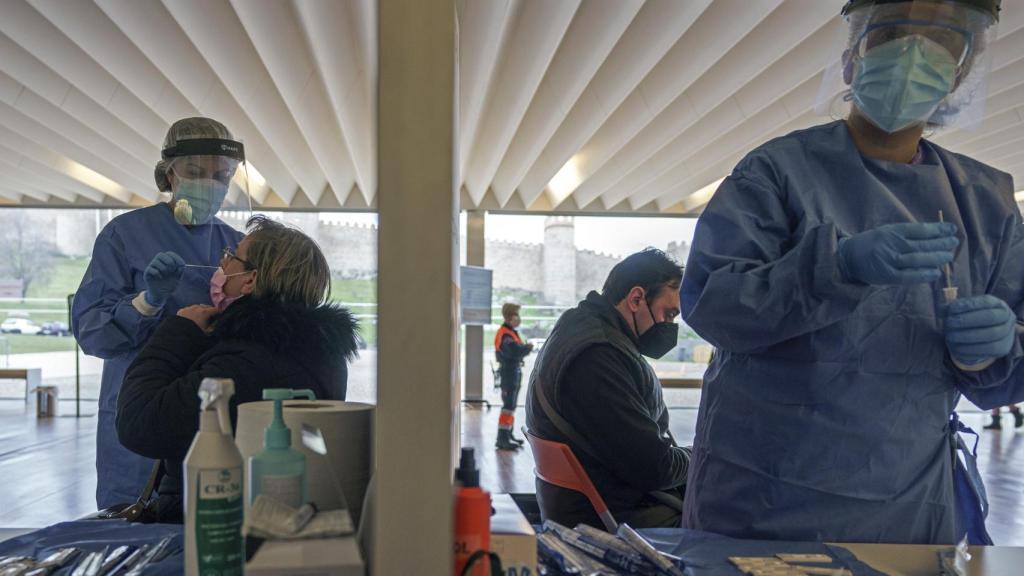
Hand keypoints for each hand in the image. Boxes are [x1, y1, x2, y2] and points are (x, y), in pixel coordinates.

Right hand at [143, 252, 184, 306]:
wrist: (162, 296)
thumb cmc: (169, 286)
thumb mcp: (177, 278)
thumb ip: (180, 271)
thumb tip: (181, 265)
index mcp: (166, 263)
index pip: (169, 254)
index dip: (176, 258)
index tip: (181, 265)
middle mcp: (158, 264)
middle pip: (161, 254)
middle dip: (169, 262)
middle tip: (172, 271)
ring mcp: (152, 268)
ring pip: (155, 261)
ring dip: (163, 268)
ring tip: (165, 276)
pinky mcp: (147, 274)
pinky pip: (151, 269)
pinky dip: (157, 274)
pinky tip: (159, 278)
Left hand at [177, 305, 218, 332]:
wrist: (179, 335)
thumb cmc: (195, 334)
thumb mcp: (208, 332)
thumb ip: (214, 326)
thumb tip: (217, 322)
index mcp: (205, 312)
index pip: (216, 309)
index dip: (219, 313)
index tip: (220, 316)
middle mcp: (197, 308)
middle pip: (206, 306)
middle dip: (209, 310)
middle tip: (210, 317)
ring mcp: (188, 308)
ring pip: (197, 307)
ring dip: (200, 310)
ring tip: (200, 317)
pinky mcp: (181, 311)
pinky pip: (189, 309)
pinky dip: (191, 312)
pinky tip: (190, 318)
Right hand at [837, 222, 957, 285]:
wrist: (848, 258)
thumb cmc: (872, 244)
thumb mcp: (887, 232)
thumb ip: (907, 234)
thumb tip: (935, 236)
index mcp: (892, 231)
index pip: (920, 229)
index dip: (938, 230)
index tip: (952, 229)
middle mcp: (891, 244)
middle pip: (921, 244)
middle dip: (941, 244)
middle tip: (954, 243)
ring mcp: (889, 260)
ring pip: (917, 259)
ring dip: (936, 258)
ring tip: (948, 256)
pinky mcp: (886, 276)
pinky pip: (908, 276)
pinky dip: (923, 275)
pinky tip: (935, 273)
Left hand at [945, 295, 1016, 366]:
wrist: (987, 335)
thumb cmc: (973, 318)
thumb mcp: (966, 310)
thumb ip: (954, 307)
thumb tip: (942, 309)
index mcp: (999, 304)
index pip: (986, 301)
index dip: (968, 305)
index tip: (951, 309)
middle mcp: (1007, 318)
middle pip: (990, 317)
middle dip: (967, 320)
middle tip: (949, 323)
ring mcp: (1007, 334)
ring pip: (991, 335)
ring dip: (967, 335)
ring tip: (950, 336)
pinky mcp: (1002, 350)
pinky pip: (988, 351)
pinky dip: (970, 349)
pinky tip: (956, 347)